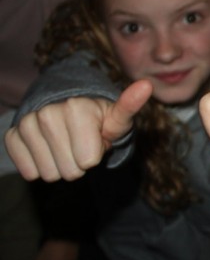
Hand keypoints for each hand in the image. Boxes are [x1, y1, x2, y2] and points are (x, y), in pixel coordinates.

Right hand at [4, 79, 150, 180]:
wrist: (67, 109)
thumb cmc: (98, 118)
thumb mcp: (117, 116)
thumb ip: (129, 106)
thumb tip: (146, 85)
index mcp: (77, 107)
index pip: (88, 161)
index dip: (96, 154)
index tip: (96, 138)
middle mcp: (48, 113)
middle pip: (71, 171)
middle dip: (80, 162)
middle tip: (81, 143)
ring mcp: (27, 124)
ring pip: (50, 174)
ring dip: (62, 165)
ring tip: (67, 145)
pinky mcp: (13, 136)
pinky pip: (29, 172)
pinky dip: (42, 167)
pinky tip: (49, 150)